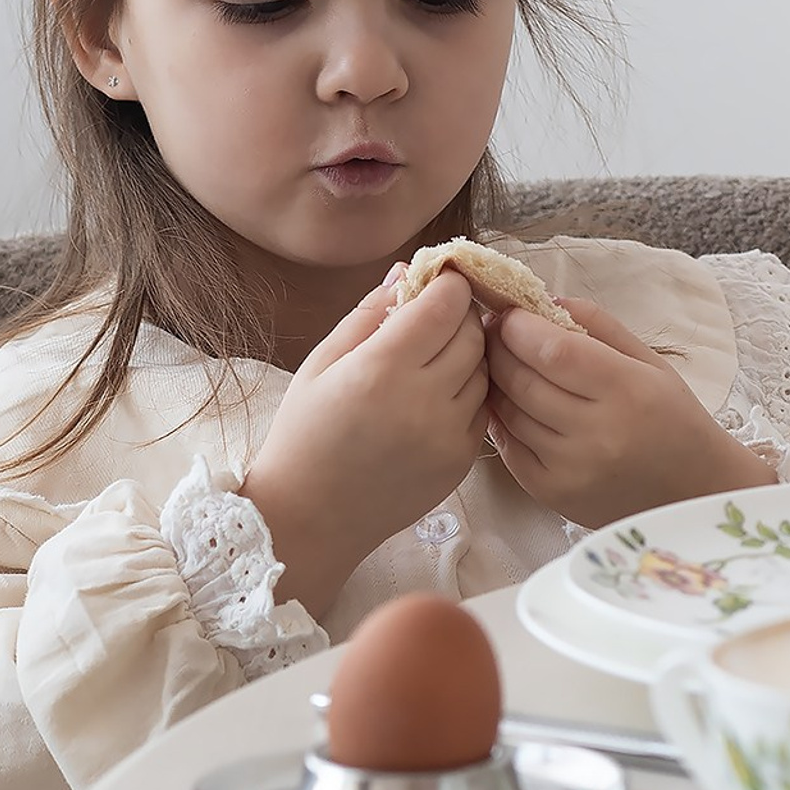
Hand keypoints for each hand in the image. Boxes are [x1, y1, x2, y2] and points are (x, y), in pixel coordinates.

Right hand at [243, 271, 489, 615]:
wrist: (313, 517)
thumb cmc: (305, 435)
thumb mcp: (322, 363)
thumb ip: (369, 313)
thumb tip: (409, 272)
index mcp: (381, 370)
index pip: (445, 304)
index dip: (447, 283)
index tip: (437, 280)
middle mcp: (423, 401)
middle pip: (472, 333)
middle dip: (459, 314)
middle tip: (436, 315)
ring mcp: (448, 435)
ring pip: (484, 369)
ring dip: (468, 353)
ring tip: (433, 357)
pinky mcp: (462, 460)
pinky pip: (483, 407)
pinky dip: (468, 392)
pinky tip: (436, 395)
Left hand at [483, 298, 775, 529]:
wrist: (691, 490)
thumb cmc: (673, 418)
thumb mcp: (649, 361)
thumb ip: (598, 324)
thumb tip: (544, 301)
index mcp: (627, 390)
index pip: (554, 351)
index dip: (519, 327)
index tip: (509, 314)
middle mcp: (597, 432)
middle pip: (522, 380)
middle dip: (499, 349)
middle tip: (495, 334)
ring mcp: (571, 468)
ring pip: (509, 413)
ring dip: (496, 384)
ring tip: (501, 366)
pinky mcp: (553, 493)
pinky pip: (508, 448)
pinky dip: (502, 421)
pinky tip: (510, 405)